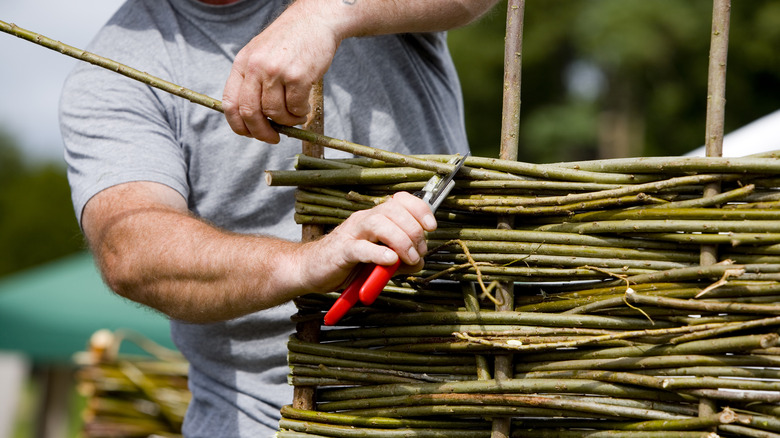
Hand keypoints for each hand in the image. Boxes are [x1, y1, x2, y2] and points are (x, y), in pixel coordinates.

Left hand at [222, 3, 341, 142]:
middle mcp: (256, 67)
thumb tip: (252, 119)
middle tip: (272, 138)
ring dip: (287, 122)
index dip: (238, 125)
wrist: (315, 20)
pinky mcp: (298, 76)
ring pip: (275, 113)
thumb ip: (252, 81)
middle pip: (250, 113)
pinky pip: (296, 108)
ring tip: (296, 115)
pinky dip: (301, 113)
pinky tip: (305, 106)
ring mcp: (276, 71)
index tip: (250, 133)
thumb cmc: (289, 41)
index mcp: (243, 63)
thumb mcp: (260, 54)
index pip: (230, 103)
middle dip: (261, 132)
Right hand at [298, 192, 437, 293]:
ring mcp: (351, 233)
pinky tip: (389, 260)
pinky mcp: (341, 250)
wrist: (312, 270)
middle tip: (418, 253)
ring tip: (407, 257)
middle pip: (394, 210)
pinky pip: (361, 247)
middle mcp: (364, 220)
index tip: (431, 226)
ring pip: (379, 223)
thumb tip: (419, 262)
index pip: (401, 200)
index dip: (420, 209)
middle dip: (413, 231)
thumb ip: (401, 261)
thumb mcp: (381, 262)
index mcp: (375, 218)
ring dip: (400, 240)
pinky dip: (378, 252)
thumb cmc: (348, 264)